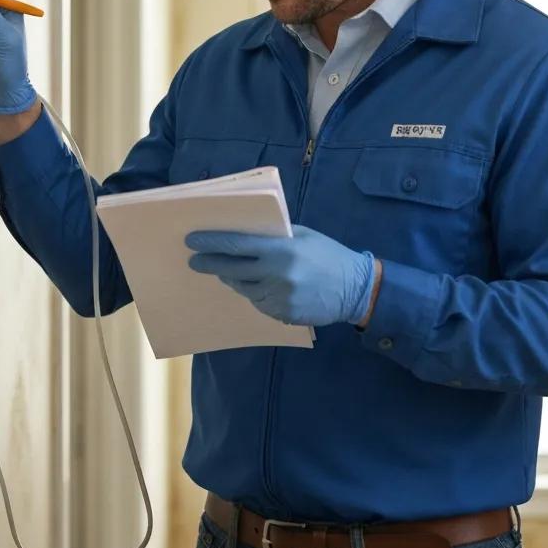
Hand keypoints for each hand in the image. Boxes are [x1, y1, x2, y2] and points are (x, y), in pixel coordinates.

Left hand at [185, 225, 375, 326]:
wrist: (355, 288)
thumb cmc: (327, 255)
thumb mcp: (302, 235)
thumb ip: (274, 235)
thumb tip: (243, 232)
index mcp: (281, 249)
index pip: (236, 245)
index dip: (211, 243)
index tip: (192, 241)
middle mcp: (276, 274)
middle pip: (232, 269)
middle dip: (209, 264)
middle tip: (194, 260)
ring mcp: (279, 297)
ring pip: (243, 288)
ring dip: (233, 278)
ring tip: (226, 271)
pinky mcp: (282, 315)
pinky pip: (258, 303)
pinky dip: (254, 293)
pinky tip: (258, 286)